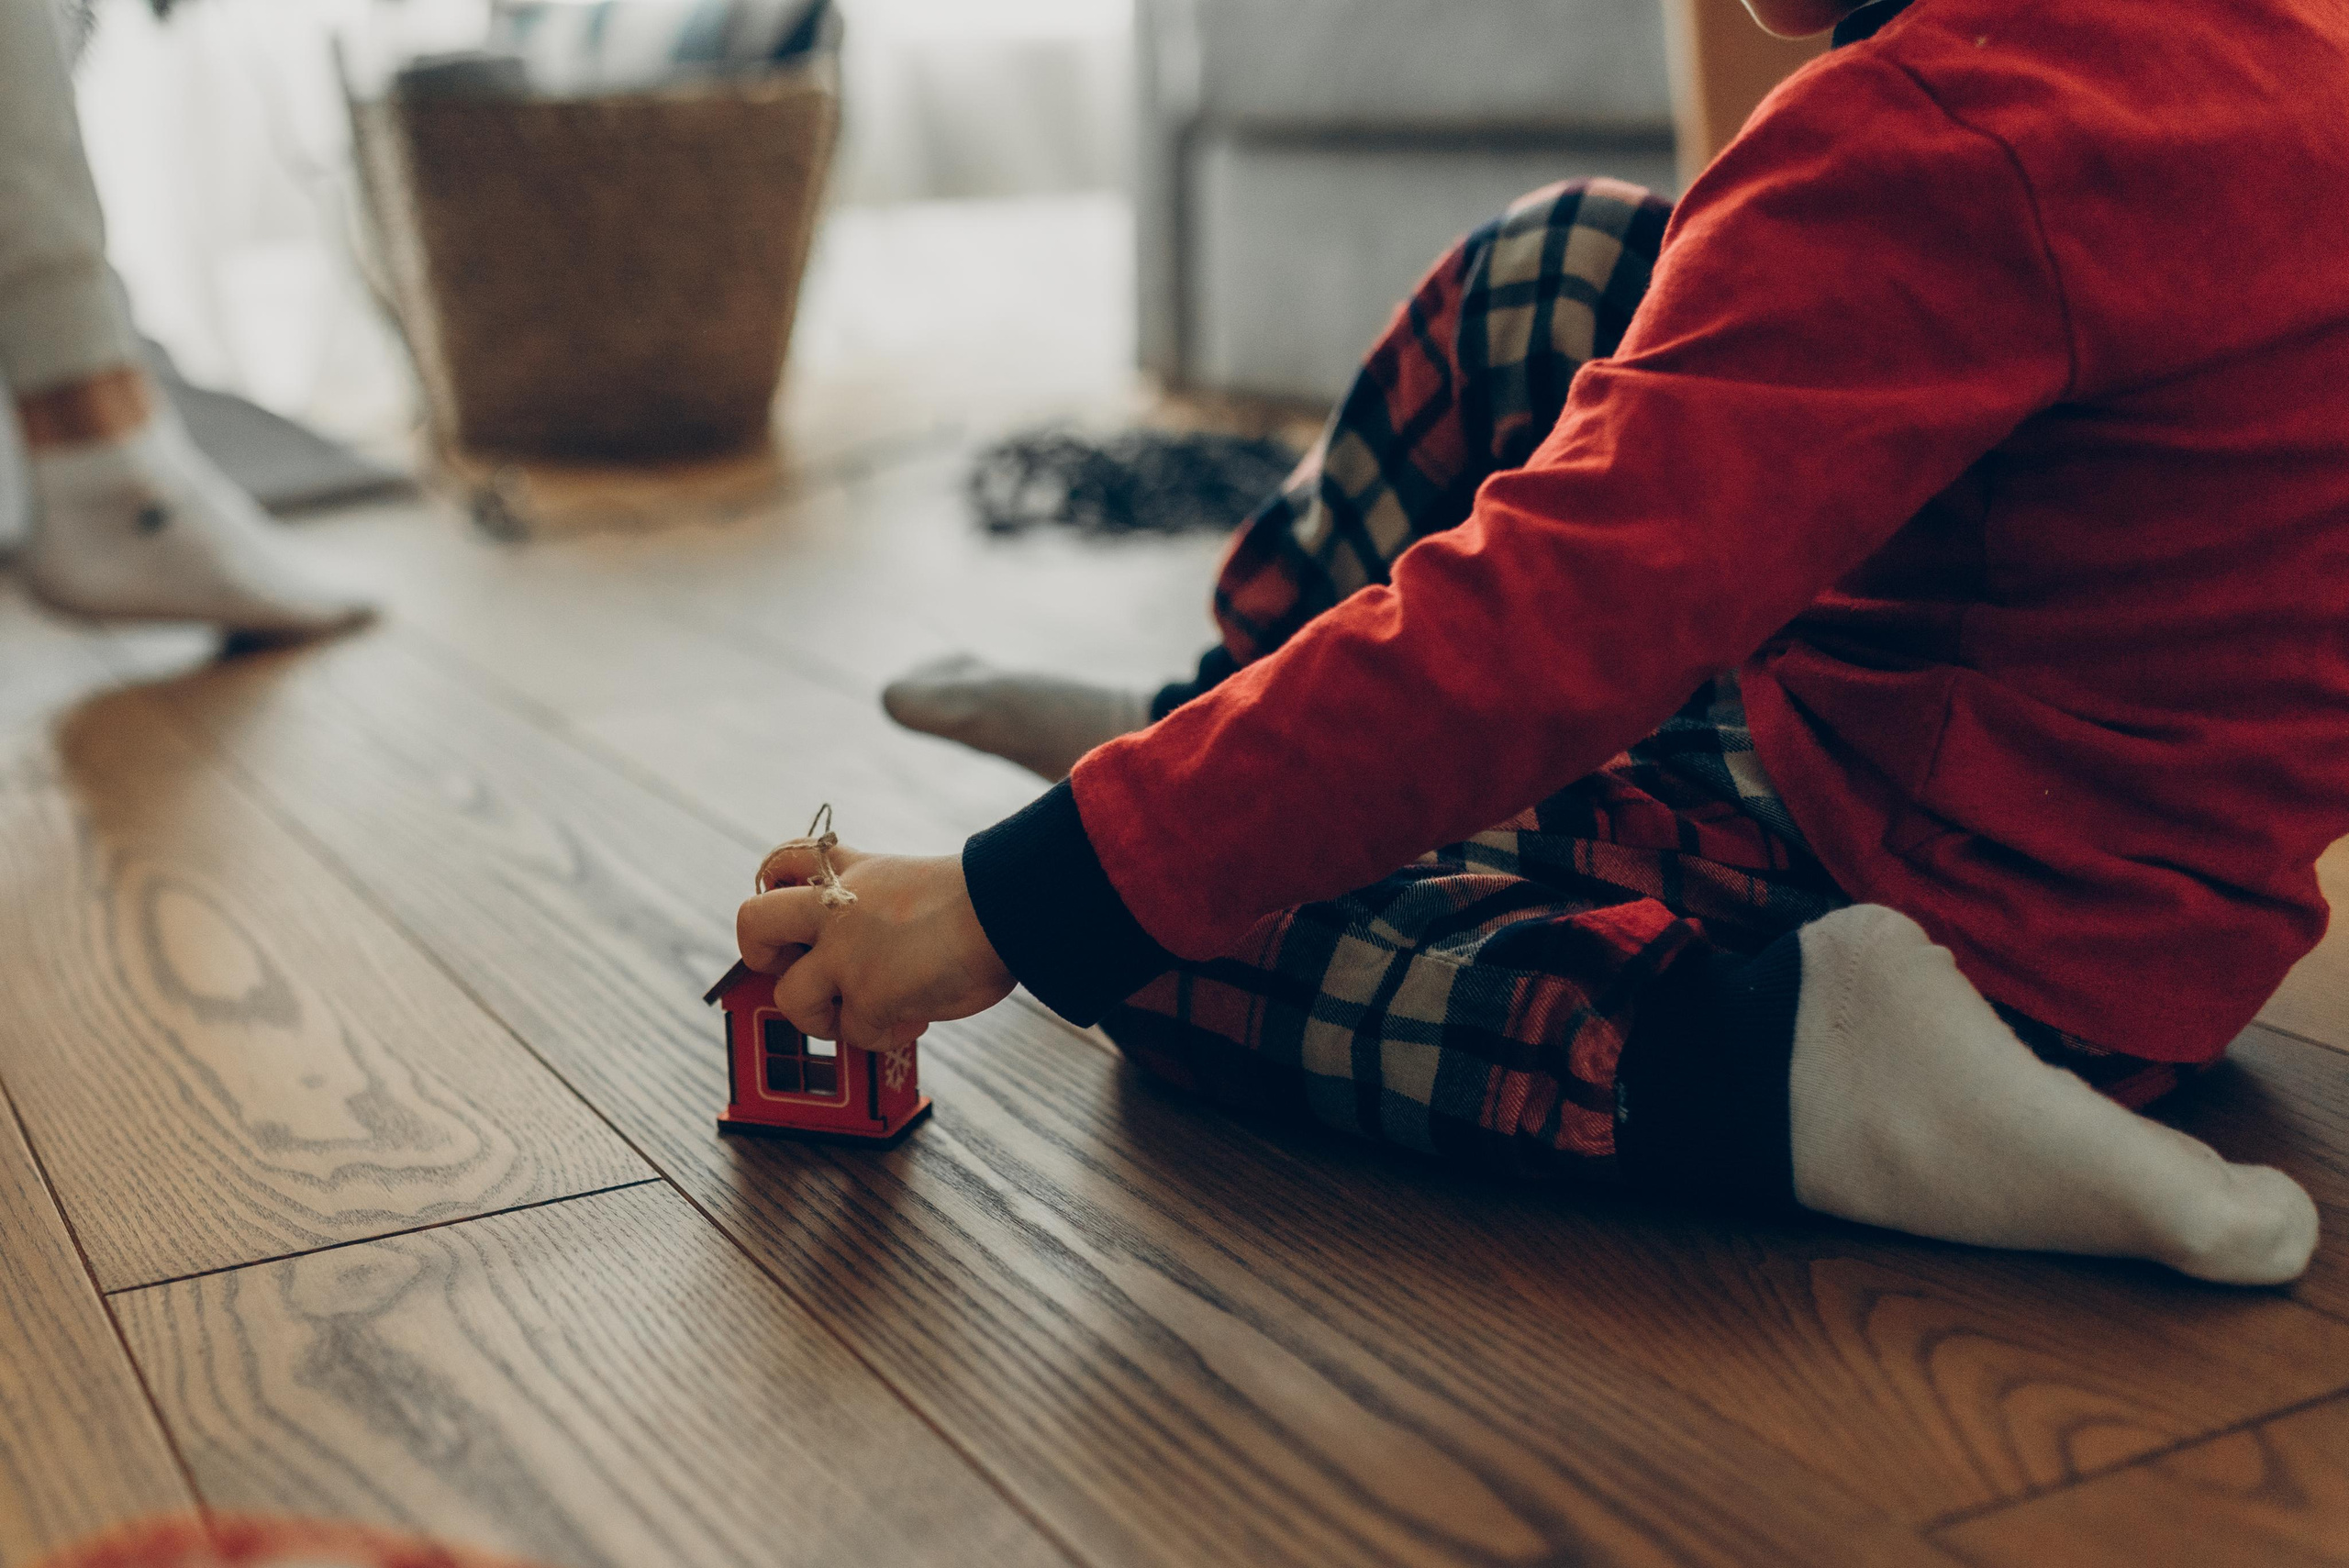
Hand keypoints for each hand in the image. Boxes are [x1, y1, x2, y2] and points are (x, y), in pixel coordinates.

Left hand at [736, 843, 1015, 1052]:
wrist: (1008, 907)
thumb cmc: (981, 899)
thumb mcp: (910, 881)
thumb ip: (877, 905)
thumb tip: (875, 955)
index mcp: (850, 873)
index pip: (783, 864)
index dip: (773, 891)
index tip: (793, 915)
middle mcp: (835, 909)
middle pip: (753, 923)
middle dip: (758, 953)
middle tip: (791, 968)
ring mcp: (846, 954)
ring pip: (790, 997)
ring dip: (821, 1017)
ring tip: (862, 1014)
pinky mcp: (867, 996)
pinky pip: (857, 1034)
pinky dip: (885, 1036)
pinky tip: (917, 1020)